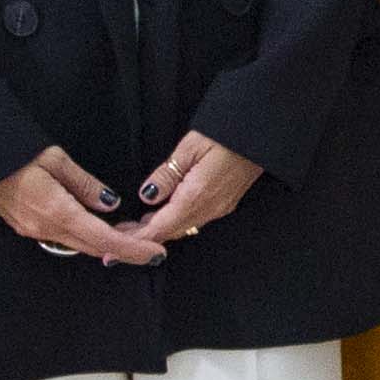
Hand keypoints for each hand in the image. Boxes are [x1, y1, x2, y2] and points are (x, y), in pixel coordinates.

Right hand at [0, 146, 163, 267]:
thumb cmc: (13, 152)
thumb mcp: (55, 159)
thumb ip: (85, 185)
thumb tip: (111, 205)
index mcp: (56, 211)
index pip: (103, 239)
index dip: (133, 248)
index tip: (157, 252)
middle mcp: (45, 228)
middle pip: (94, 248)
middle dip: (125, 250)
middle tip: (151, 245)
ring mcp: (34, 230)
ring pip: (79, 245)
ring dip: (106, 244)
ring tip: (131, 235)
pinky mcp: (27, 227)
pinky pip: (64, 239)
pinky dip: (87, 238)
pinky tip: (99, 228)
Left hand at [130, 131, 263, 244]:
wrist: (264, 132)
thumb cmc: (227, 133)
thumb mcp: (189, 147)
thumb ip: (166, 175)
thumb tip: (147, 196)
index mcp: (197, 196)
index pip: (160, 228)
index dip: (136, 240)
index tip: (115, 247)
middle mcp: (210, 208)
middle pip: (170, 233)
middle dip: (143, 237)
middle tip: (119, 233)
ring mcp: (220, 208)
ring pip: (183, 228)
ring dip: (159, 229)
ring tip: (135, 225)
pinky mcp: (226, 203)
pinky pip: (195, 220)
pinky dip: (174, 221)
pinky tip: (162, 213)